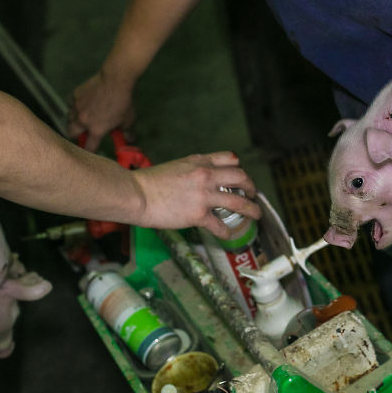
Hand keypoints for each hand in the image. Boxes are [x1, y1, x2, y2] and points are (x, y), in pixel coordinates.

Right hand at [66, 70, 136, 151]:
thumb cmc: (124, 102)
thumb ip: (127, 133)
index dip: (89, 150)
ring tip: (82, 118)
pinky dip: (75, 107)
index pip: (89, 147)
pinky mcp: (74, 95)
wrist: (116, 80)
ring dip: (74, 121)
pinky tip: (83, 104)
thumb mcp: (128, 120)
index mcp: (96, 130)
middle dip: (75, 136)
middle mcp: (83, 121)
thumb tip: (130, 141)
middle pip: (71, 134)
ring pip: (69, 119)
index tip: (91, 149)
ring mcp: (76, 107)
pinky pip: (70, 105)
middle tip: (82, 133)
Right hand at [133, 151, 261, 235]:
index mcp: (200, 161)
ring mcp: (204, 195)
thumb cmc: (149, 182)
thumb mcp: (176, 166)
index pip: (230, 158)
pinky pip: (220, 225)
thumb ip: (193, 171)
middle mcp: (206, 175)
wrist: (135, 194)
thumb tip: (202, 181)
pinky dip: (226, 231)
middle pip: (241, 177)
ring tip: (256, 214)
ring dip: (251, 209)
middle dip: (250, 187)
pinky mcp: (198, 215)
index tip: (241, 177)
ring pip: (238, 202)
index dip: (239, 168)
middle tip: (252, 194)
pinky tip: (228, 234)